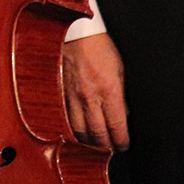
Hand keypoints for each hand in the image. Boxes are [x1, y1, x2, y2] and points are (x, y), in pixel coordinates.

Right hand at [62, 31, 128, 150]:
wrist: (75, 32)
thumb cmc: (99, 46)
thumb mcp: (120, 69)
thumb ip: (121, 94)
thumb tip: (124, 114)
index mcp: (109, 90)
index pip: (117, 126)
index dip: (121, 141)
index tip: (123, 145)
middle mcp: (90, 97)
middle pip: (98, 134)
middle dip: (105, 147)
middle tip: (110, 151)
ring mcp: (72, 96)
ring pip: (79, 130)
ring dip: (87, 142)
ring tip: (94, 146)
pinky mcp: (60, 93)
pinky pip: (65, 118)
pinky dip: (71, 129)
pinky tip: (76, 133)